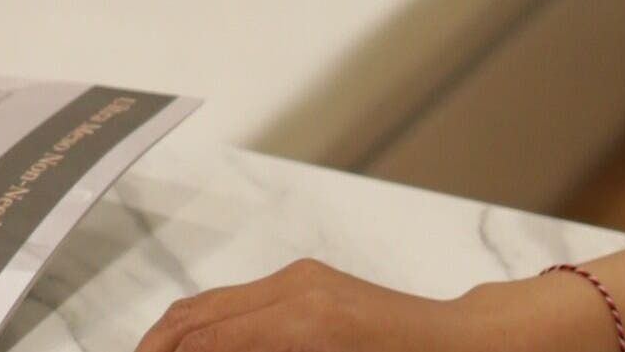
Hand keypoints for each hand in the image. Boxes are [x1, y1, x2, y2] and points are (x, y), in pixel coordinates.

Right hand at [133, 260, 507, 351]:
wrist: (469, 347)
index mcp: (303, 326)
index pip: (204, 344)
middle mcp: (295, 291)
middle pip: (193, 319)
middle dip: (155, 347)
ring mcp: (300, 279)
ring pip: (207, 305)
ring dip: (173, 335)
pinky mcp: (306, 280)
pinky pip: (235, 301)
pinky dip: (203, 326)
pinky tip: (194, 349)